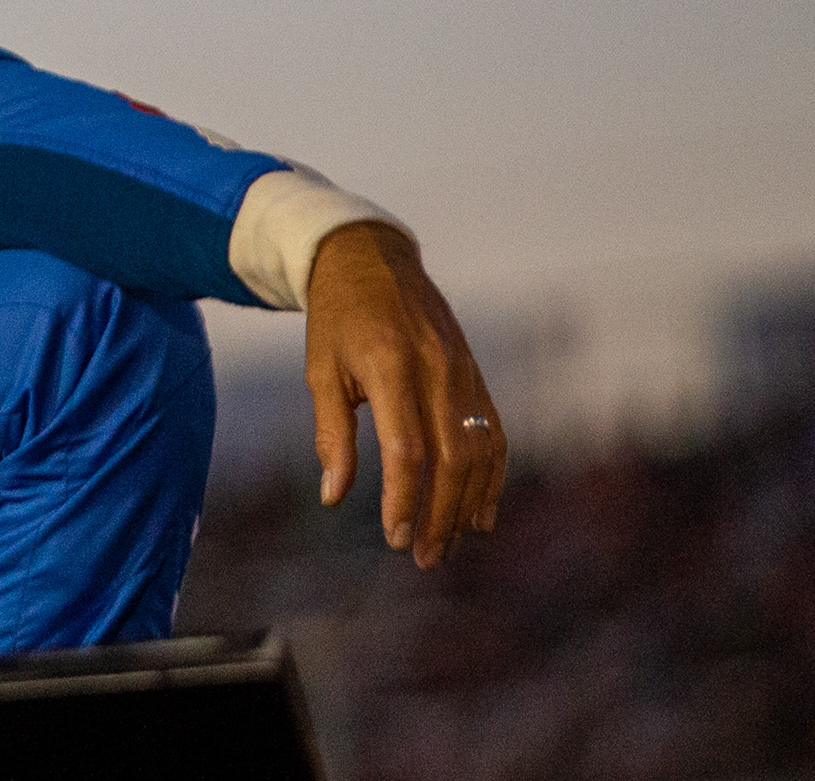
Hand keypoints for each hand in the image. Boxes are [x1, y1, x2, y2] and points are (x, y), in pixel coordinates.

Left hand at [304, 220, 501, 566]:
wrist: (371, 259)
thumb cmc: (336, 319)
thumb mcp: (320, 370)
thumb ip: (331, 434)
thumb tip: (334, 497)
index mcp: (390, 363)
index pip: (406, 448)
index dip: (404, 497)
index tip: (394, 536)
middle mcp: (436, 368)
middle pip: (451, 458)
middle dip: (440, 514)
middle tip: (423, 556)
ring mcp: (463, 370)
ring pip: (480, 451)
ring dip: (468, 504)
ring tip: (447, 543)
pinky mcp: (476, 375)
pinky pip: (494, 434)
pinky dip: (492, 477)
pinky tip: (480, 512)